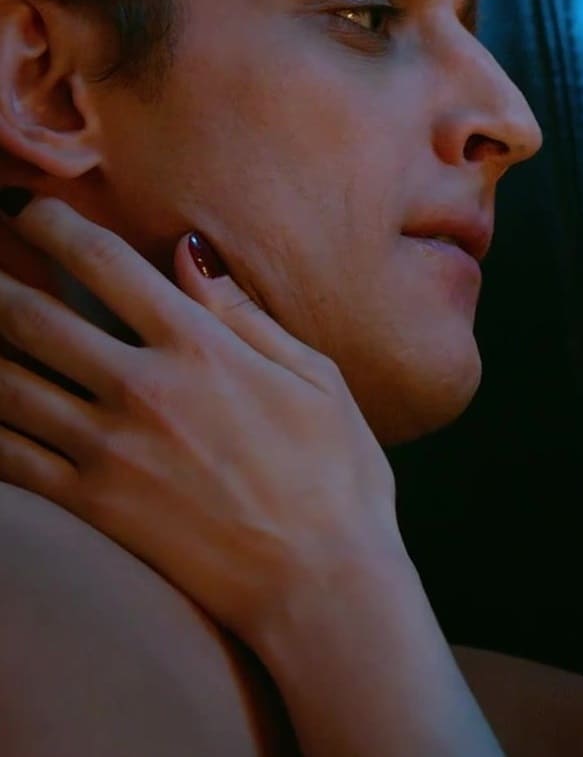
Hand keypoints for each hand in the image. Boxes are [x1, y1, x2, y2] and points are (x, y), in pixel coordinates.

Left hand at [0, 196, 404, 645]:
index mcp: (202, 349)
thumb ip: (246, 315)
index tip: (34, 212)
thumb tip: (191, 254)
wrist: (321, 581)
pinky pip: (8, 458)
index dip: (55, 226)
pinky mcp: (91, 507)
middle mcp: (144, 390)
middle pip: (32, 317)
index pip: (106, 264)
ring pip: (6, 384)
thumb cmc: (338, 477)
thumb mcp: (317, 379)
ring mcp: (109, 451)